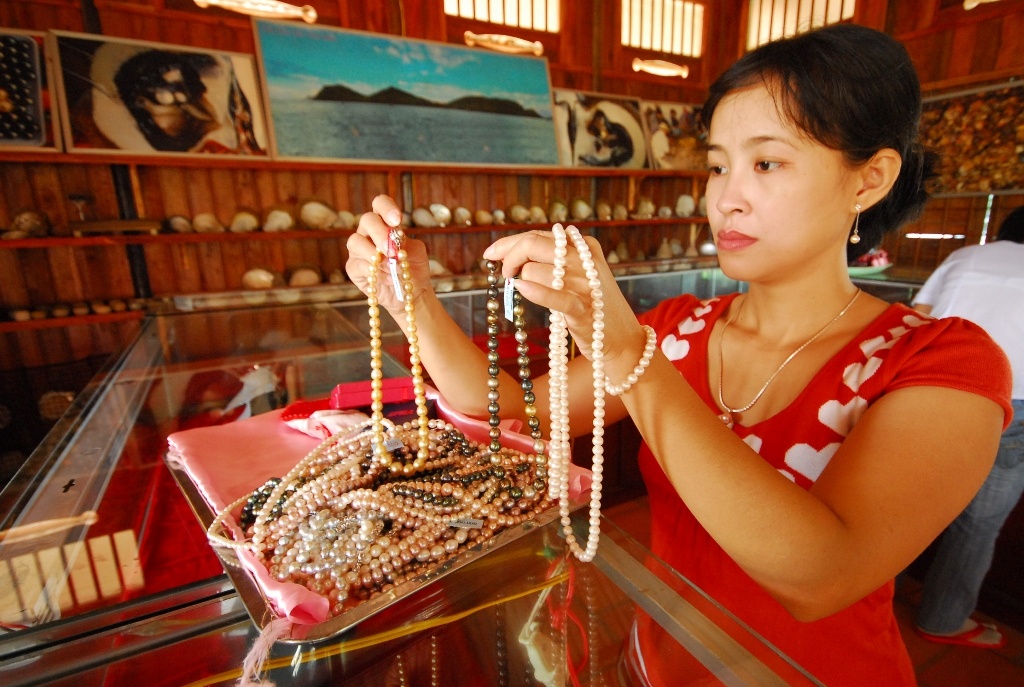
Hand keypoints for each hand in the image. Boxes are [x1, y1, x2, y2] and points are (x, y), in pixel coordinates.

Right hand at [345, 195, 431, 314]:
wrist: (411, 293)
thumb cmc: (413, 268)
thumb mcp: (416, 252)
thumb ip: (405, 243)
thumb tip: (391, 246)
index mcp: (385, 223)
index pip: (380, 204)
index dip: (386, 208)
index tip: (397, 220)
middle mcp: (369, 232)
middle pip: (367, 220)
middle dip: (380, 234)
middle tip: (392, 251)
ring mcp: (359, 249)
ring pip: (355, 241)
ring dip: (374, 255)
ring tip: (392, 268)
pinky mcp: (353, 267)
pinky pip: (358, 264)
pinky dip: (375, 272)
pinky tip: (388, 278)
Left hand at [483, 227, 647, 372]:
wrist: (623, 339)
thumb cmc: (593, 306)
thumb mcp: (578, 274)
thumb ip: (553, 259)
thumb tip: (512, 253)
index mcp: (583, 245)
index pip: (538, 234)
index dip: (509, 243)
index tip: (491, 254)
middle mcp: (585, 259)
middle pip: (533, 244)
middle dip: (509, 256)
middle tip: (504, 274)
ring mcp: (585, 284)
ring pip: (534, 269)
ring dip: (521, 280)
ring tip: (522, 290)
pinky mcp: (583, 309)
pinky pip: (553, 296)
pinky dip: (534, 291)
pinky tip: (521, 289)